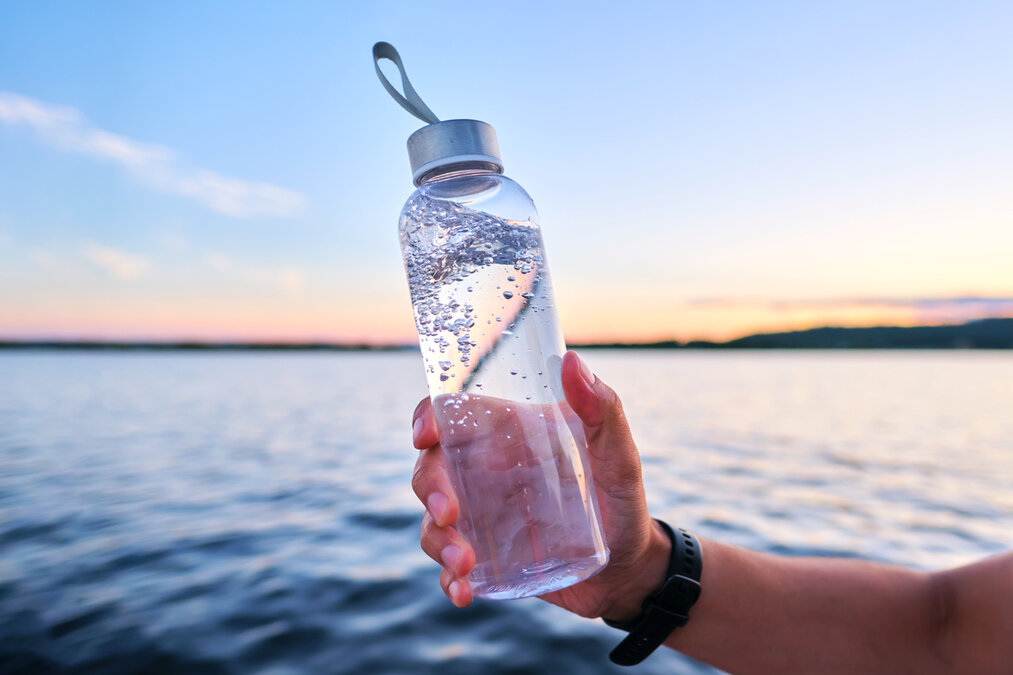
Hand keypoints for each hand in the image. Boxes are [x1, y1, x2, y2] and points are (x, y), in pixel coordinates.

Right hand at [411, 350, 670, 620]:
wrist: (630, 569)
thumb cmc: (624, 501)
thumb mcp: (620, 456)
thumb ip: (603, 410)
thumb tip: (572, 361)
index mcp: (509, 436)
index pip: (453, 414)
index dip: (427, 418)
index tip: (424, 437)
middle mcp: (487, 472)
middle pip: (431, 468)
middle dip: (429, 489)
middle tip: (450, 514)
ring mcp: (482, 515)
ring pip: (433, 519)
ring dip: (438, 540)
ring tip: (465, 565)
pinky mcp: (485, 555)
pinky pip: (449, 563)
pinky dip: (448, 578)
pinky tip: (463, 593)